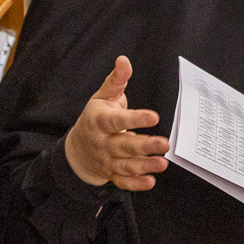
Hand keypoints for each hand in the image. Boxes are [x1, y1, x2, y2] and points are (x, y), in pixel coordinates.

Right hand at [64, 56, 170, 190]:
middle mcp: (102, 142)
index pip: (117, 120)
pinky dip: (135, 184)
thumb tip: (124, 59)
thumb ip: (116, 79)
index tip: (154, 117)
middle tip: (165, 143)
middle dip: (145, 146)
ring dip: (144, 165)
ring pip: (125, 165)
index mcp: (100, 121)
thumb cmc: (95, 117)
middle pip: (124, 145)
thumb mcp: (102, 96)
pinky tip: (150, 181)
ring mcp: (106, 160)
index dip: (135, 119)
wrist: (77, 149)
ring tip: (162, 163)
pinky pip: (123, 181)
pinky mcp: (111, 174)